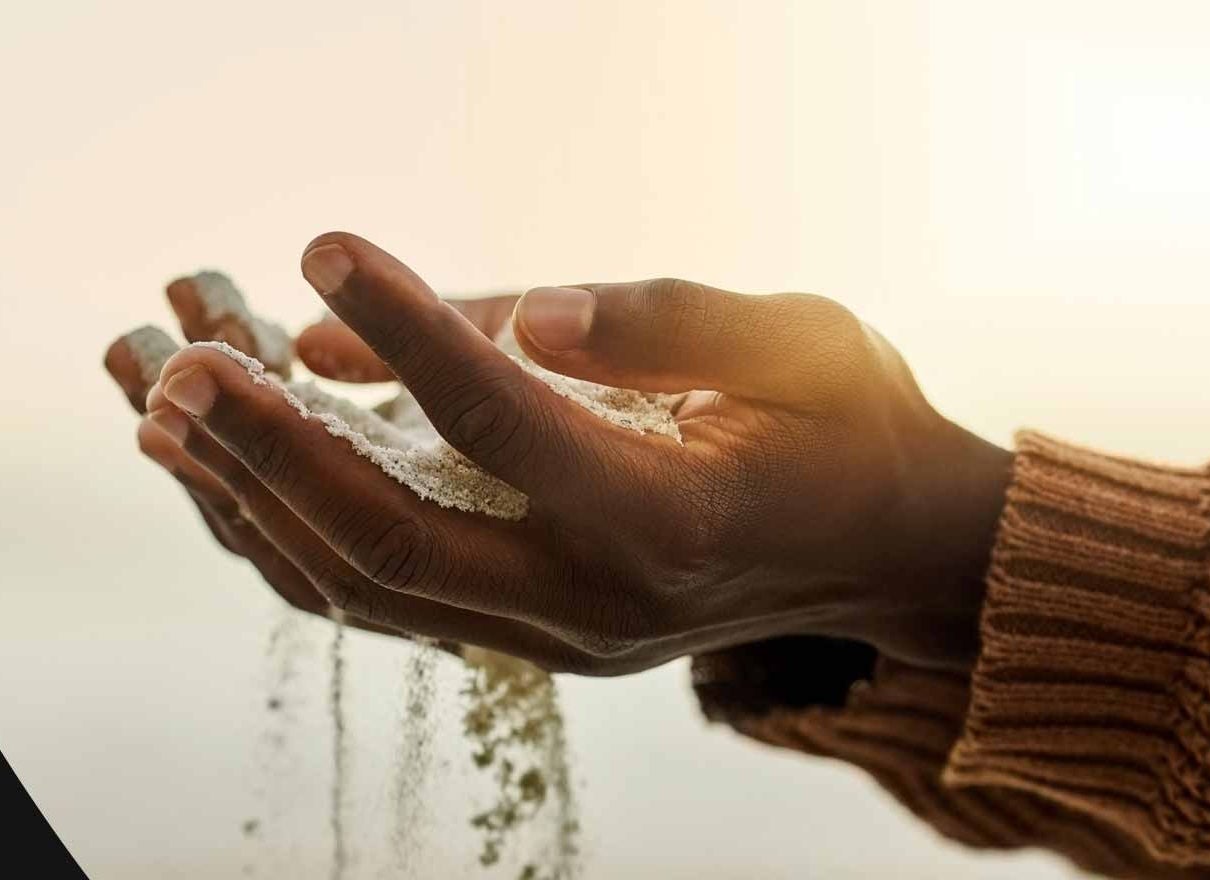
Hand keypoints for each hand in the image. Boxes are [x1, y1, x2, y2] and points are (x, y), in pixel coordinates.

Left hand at [139, 232, 1011, 673]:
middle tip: (185, 367)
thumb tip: (510, 319)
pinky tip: (251, 479)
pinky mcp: (541, 641)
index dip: (407, 325)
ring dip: (265, 504)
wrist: (887, 551)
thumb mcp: (789, 339)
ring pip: (377, 591)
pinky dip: (309, 540)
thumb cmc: (851, 427)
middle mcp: (603, 602)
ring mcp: (564, 640)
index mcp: (674, 518)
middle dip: (276, 450)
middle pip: (397, 539)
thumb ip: (649, 321)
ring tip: (176, 424)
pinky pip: (398, 604)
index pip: (503, 419)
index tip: (324, 243)